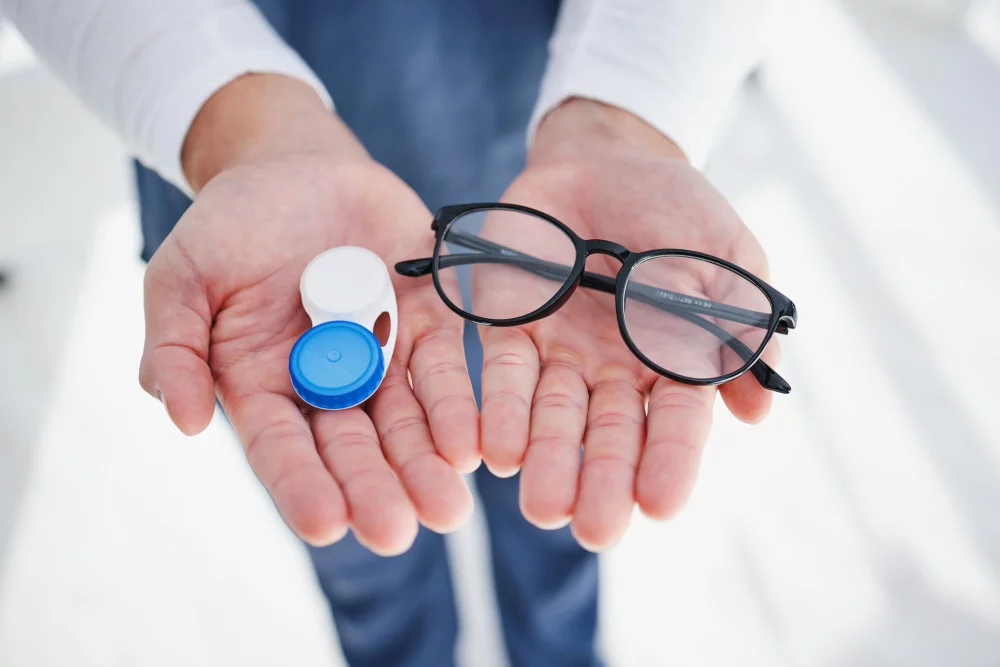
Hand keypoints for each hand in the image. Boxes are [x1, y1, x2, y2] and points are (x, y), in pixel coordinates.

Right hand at [138, 75, 478, 554]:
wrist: (295, 168)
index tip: (325, 525)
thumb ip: (176, 346)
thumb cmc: (229, 226)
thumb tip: (184, 422)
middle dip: (377, 489)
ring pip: (409, 421)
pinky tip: (473, 442)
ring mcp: (382, 354)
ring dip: (428, 464)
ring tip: (448, 506)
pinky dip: (457, 404)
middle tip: (398, 532)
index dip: (303, 484)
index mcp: (265, 384)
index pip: (285, 447)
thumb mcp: (183, 276)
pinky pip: (447, 368)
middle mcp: (329, 383)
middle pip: (355, 446)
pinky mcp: (428, 321)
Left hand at [477, 99, 778, 549]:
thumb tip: (757, 413)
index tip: (661, 508)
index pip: (674, 424)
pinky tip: (493, 451)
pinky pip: (501, 372)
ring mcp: (559, 351)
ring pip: (551, 415)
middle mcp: (613, 371)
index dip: (669, 462)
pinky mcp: (508, 324)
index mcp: (673, 362)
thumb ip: (744, 327)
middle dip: (600, 480)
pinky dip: (499, 410)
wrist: (608, 159)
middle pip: (607, 435)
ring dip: (545, 458)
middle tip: (590, 530)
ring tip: (539, 505)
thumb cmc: (678, 211)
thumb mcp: (728, 260)